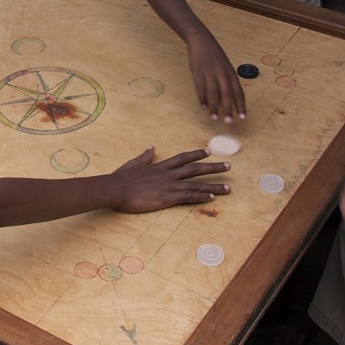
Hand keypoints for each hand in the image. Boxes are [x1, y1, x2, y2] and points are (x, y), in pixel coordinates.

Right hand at [109, 147, 230, 212]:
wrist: (116, 189)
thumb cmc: (122, 178)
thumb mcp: (134, 163)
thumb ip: (145, 156)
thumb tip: (151, 146)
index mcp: (160, 166)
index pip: (183, 158)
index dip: (196, 154)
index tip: (208, 151)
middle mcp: (168, 174)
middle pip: (195, 169)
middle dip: (213, 168)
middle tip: (228, 166)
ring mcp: (169, 186)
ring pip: (196, 184)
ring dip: (214, 186)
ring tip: (229, 188)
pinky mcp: (167, 198)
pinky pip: (189, 197)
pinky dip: (201, 196)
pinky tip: (213, 198)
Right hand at [187, 35, 245, 121]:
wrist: (202, 41)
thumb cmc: (215, 56)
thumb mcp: (225, 67)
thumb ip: (227, 83)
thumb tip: (228, 102)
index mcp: (231, 73)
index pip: (238, 92)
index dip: (240, 105)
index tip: (243, 118)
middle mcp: (222, 74)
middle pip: (226, 94)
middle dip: (228, 109)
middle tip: (229, 122)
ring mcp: (209, 73)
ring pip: (213, 93)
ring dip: (214, 107)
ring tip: (214, 118)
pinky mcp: (198, 73)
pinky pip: (200, 88)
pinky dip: (202, 98)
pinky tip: (204, 107)